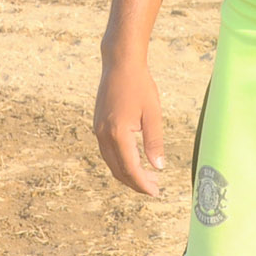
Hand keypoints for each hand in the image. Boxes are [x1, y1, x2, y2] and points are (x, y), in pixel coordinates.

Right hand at [94, 59, 165, 196]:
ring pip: (111, 162)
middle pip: (118, 170)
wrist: (120, 63)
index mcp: (118, 133)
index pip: (130, 168)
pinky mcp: (98, 124)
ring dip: (127, 173)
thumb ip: (154, 142)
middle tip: (154, 187)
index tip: (155, 192)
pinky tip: (133, 160)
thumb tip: (158, 167)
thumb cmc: (140, 85)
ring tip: (146, 177)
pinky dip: (119, 161)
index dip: (142, 184)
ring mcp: (98, 129)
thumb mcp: (153, 113)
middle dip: (135, 182)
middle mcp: (104, 134)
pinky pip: (107, 151)